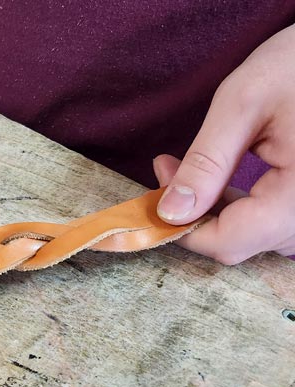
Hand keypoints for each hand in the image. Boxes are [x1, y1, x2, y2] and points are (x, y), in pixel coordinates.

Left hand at [154, 24, 294, 264]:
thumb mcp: (242, 106)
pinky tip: (221, 180)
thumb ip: (205, 163)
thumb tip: (170, 213)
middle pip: (241, 241)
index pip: (231, 241)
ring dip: (216, 212)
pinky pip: (273, 223)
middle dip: (195, 215)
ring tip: (187, 170)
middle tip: (167, 169)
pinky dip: (242, 208)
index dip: (182, 228)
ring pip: (256, 236)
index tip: (153, 196)